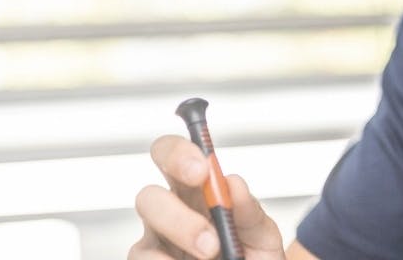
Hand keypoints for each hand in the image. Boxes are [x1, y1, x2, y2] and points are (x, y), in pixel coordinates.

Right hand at [129, 134, 286, 259]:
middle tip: (210, 236)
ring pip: (146, 234)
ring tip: (212, 254)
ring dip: (179, 238)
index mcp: (198, 192)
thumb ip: (249, 210)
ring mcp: (157, 243)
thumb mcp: (261, 234)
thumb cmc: (253, 258)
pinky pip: (141, 259)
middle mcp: (172, 213)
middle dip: (174, 212)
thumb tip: (233, 183)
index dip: (179, 154)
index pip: (174, 156)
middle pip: (148, 196)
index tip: (202, 171)